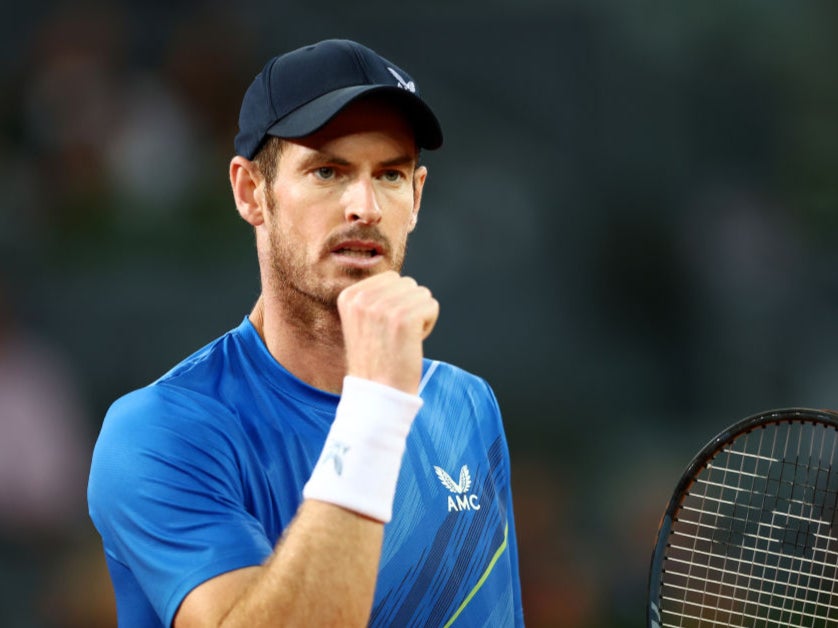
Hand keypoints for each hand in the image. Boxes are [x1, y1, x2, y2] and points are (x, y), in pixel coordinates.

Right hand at [337, 271, 438, 393]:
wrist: (377, 393)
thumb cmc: (377, 360)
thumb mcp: (363, 321)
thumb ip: (376, 297)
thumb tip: (402, 281)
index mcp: (349, 296)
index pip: (391, 278)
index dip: (395, 303)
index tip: (383, 329)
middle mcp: (362, 298)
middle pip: (408, 283)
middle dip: (409, 308)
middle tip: (394, 336)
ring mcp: (382, 307)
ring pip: (422, 294)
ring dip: (419, 316)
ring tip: (402, 340)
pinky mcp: (403, 317)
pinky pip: (431, 306)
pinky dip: (429, 325)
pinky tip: (412, 343)